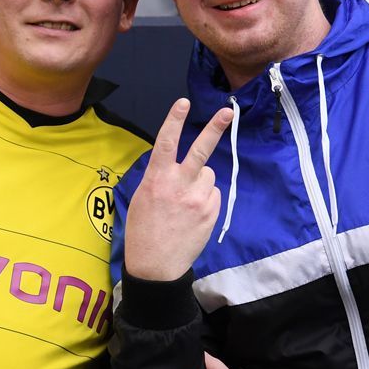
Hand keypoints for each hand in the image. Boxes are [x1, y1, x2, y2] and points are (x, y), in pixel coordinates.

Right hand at [123, 99, 234, 280]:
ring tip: (186, 202)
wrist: (156, 266)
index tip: (184, 102)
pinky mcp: (211, 212)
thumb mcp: (141, 198)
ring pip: (208, 175)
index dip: (174, 120)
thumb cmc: (143, 231)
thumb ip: (159, 178)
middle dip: (214, 128)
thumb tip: (175, 165)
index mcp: (157, 179)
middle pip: (200, 150)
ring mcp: (198, 199)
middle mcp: (179, 185)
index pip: (166, 142)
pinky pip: (213, 194)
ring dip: (201, 182)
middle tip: (228, 111)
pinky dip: (206, 198)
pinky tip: (193, 214)